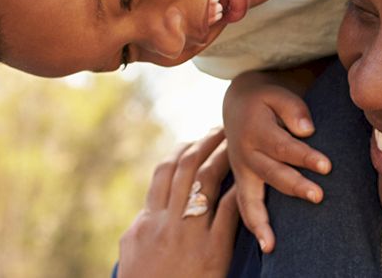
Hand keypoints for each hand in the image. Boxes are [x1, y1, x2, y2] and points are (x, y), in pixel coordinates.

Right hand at [118, 128, 242, 277]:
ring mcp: (189, 234)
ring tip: (237, 144)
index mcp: (147, 219)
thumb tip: (146, 211)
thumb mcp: (133, 251)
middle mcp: (167, 221)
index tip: (193, 141)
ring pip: (206, 181)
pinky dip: (237, 190)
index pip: (163, 172)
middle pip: (186, 168)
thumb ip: (141, 226)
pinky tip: (249, 178)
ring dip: (223, 157)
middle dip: (204, 144)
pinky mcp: (213, 250)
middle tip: (220, 130)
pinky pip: (227, 211)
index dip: (179, 151)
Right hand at [221, 71, 329, 252]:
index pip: (283, 146)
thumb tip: (307, 130)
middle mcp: (245, 153)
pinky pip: (244, 207)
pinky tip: (267, 245)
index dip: (304, 156)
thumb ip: (293, 109)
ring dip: (264, 219)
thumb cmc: (266, 101)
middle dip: (294, 186)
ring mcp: (242, 170)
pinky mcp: (243, 182)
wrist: (238, 104)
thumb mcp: (277, 94)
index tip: (327, 167)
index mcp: (255, 130)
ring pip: (252, 197)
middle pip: (271, 173)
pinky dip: (254, 226)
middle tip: (318, 196)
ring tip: (273, 242)